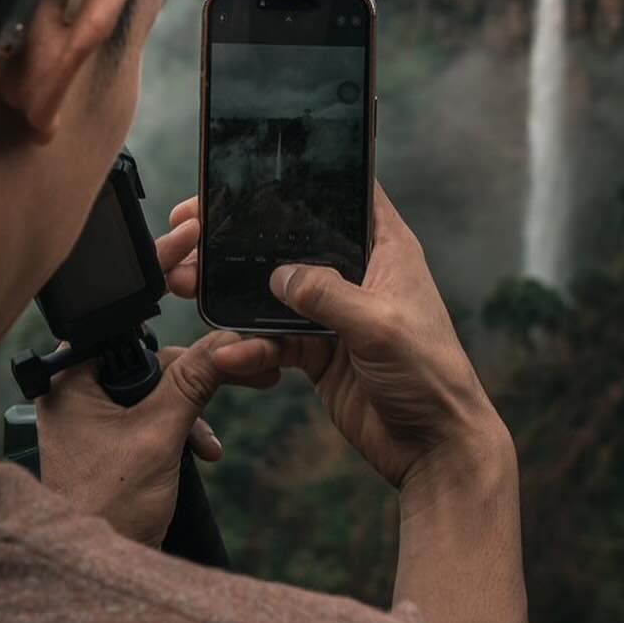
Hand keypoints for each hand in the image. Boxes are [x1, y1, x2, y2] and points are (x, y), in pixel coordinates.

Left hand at [33, 213, 279, 547]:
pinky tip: (205, 450)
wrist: (97, 578)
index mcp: (71, 376)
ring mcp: (91, 415)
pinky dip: (183, 425)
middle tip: (245, 353)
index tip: (192, 235)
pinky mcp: (108, 438)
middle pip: (150, 348)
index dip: (161, 271)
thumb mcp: (159, 436)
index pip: (122, 310)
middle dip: (198, 362)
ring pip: (157, 382)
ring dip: (195, 401)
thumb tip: (231, 340)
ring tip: (232, 414)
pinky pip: (154, 411)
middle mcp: (75, 388)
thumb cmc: (104, 510)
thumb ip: (194, 380)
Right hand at [164, 183, 506, 492]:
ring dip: (232, 293)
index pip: (344, 195)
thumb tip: (280, 275)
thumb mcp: (381, 326)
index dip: (302, 180)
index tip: (251, 173)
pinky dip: (249, 346)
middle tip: (194, 230)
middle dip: (244, 238)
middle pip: (293, 241)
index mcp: (386, 249)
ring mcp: (335, 314)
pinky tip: (228, 353)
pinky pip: (273, 340)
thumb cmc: (432, 376)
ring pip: (273, 291)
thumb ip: (329, 295)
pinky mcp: (318, 352)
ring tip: (189, 286)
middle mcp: (358, 274)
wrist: (434, 449)